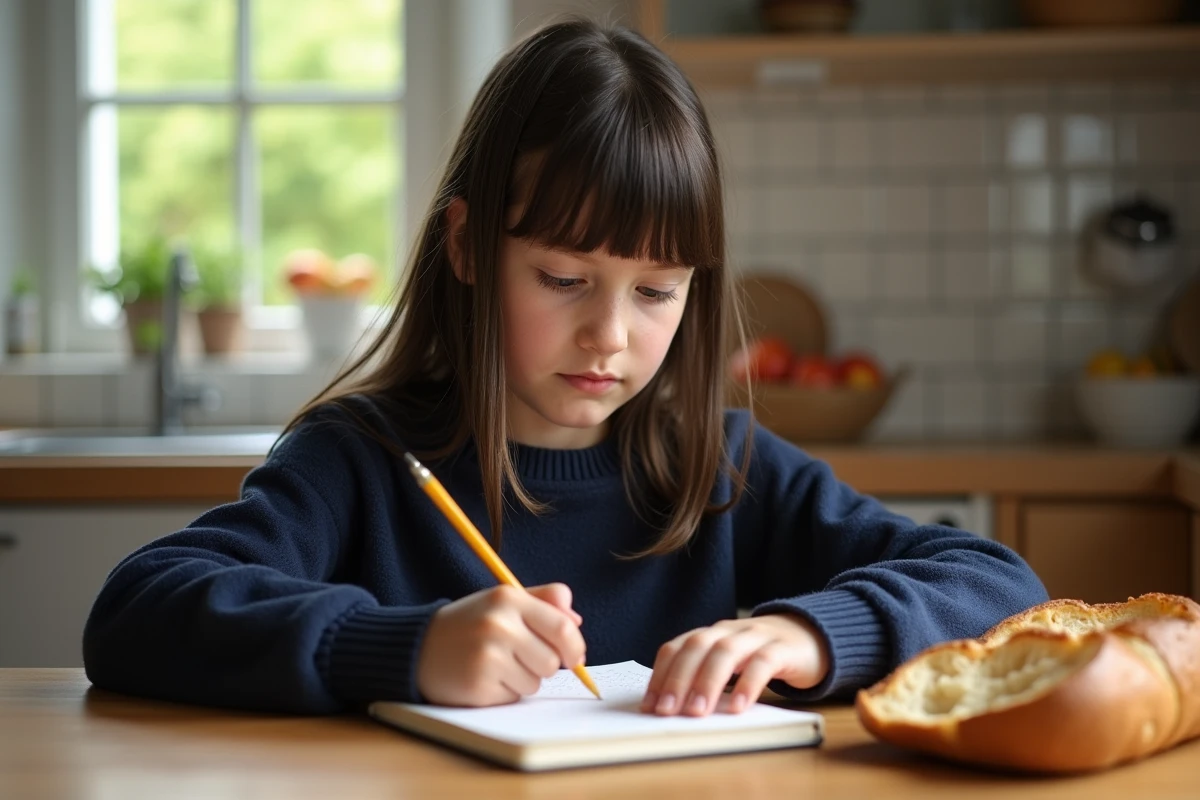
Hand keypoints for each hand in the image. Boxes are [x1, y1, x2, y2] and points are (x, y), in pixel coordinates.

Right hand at [416, 582, 584, 706]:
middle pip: (552, 661)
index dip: (575, 647)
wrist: (418, 647)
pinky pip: (514, 697)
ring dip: (523, 680)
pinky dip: (504, 692)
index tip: (574, 657)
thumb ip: (542, 601)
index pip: (562, 627)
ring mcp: (487, 656)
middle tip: (519, 657)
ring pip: (535, 683)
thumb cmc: (468, 624)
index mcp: (508, 598)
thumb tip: (576, 620)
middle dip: (543, 665)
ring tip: (496, 665)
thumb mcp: (501, 601)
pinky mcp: (478, 685)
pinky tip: (483, 678)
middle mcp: (498, 625)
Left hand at [641, 613, 829, 716]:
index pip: (677, 648)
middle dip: (678, 679)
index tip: (649, 705)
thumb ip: (705, 677)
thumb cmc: (761, 656)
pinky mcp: (783, 649)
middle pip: (697, 647)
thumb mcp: (730, 663)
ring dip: (707, 682)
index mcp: (711, 634)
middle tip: (667, 711)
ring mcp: (757, 636)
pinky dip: (748, 684)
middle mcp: (729, 631)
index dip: (661, 675)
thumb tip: (672, 710)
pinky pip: (763, 663)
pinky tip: (738, 706)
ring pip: (726, 652)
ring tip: (697, 712)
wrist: (811, 636)